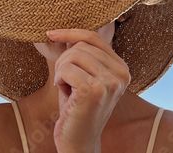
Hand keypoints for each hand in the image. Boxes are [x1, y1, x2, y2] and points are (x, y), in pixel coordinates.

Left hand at [46, 28, 130, 152]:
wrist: (78, 141)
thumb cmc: (77, 106)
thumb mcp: (85, 75)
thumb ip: (84, 53)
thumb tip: (66, 31)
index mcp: (122, 68)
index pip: (94, 37)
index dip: (70, 33)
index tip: (51, 33)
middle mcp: (121, 74)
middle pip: (81, 46)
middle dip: (65, 60)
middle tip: (66, 81)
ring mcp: (109, 82)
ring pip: (72, 55)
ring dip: (61, 70)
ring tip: (67, 88)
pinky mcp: (94, 90)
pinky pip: (65, 69)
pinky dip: (59, 79)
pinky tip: (66, 95)